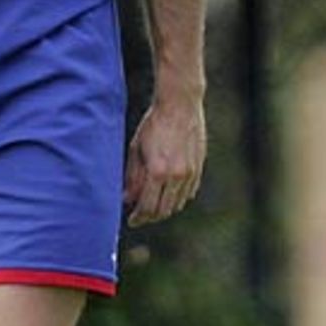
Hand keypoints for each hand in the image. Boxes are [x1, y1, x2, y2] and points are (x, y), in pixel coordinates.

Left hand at [124, 94, 205, 226]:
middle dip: (150, 217)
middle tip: (140, 216)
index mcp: (157, 171)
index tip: (131, 220)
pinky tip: (167, 194)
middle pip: (163, 210)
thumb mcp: (136, 149)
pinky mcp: (198, 168)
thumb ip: (132, 177)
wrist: (180, 105)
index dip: (138, 217)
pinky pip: (188, 193)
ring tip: (152, 205)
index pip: (147, 207)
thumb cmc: (154, 124)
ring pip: (177, 204)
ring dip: (164, 209)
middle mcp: (176, 176)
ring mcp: (190, 173)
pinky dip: (177, 198)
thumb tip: (127, 199)